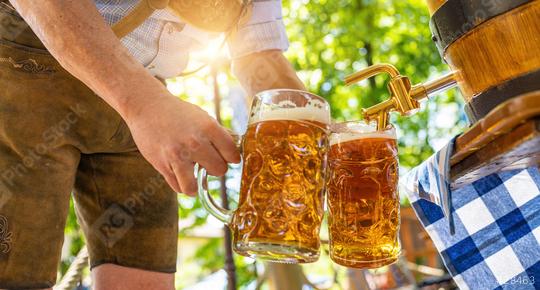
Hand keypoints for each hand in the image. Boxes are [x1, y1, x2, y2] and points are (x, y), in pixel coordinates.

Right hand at [125, 94, 240, 195]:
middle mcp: (195, 143)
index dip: (231, 157)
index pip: (232, 154)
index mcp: (209, 128)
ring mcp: (177, 156)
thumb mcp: (203, 117)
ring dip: (197, 184)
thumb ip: (219, 134)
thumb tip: (236, 150)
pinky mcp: (162, 165)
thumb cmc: (178, 113)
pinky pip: (177, 186)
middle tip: (208, 162)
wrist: (147, 106)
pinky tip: (181, 173)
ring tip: (195, 175)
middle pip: (219, 170)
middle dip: (215, 168)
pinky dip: (181, 184)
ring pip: (194, 187)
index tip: (227, 157)